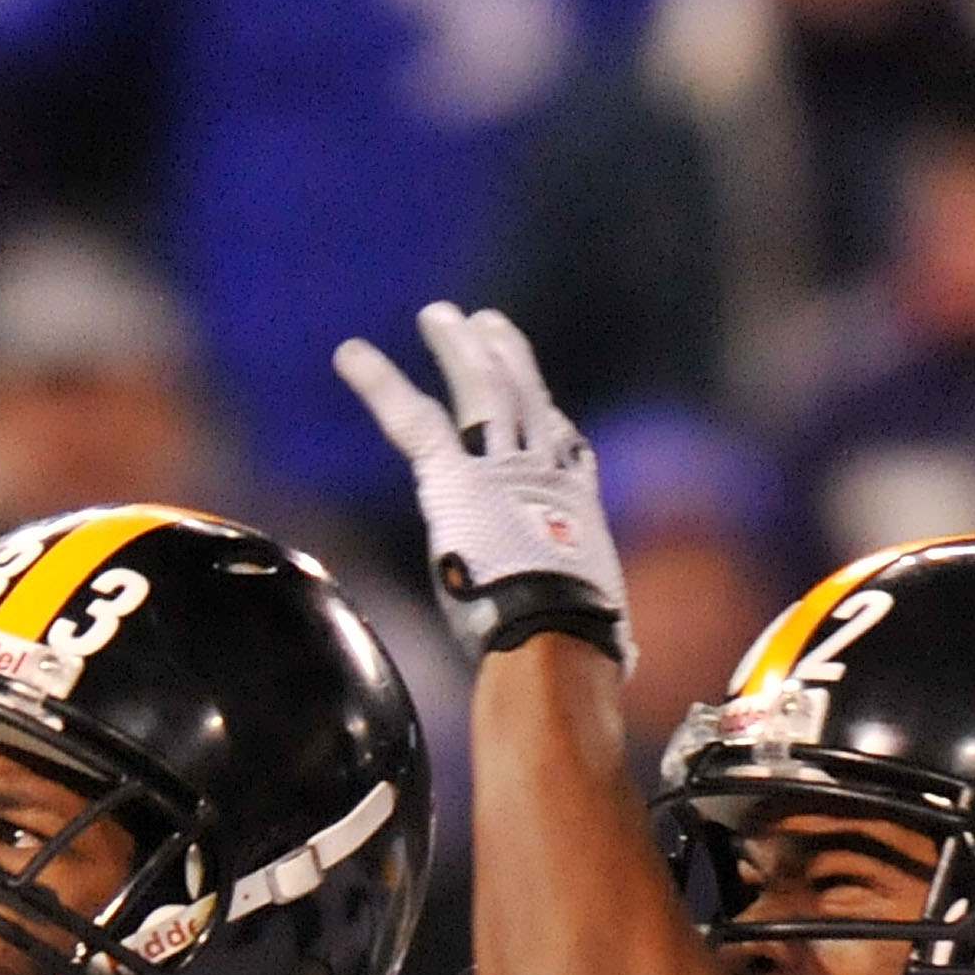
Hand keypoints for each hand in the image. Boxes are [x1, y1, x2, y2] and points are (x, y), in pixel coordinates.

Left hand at [332, 303, 631, 671]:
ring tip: (439, 315)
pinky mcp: (457, 475)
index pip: (568, 450)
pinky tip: (349, 357)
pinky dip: (379, 385)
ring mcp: (501, 466)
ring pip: (479, 389)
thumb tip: (625, 658)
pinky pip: (413, 419)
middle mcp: (543, 473)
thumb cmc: (581, 648)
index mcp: (579, 510)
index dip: (554, 421)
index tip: (548, 401)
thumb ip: (610, 634)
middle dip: (506, 357)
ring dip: (457, 347)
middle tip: (488, 324)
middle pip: (525, 399)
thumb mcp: (608, 634)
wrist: (555, 634)